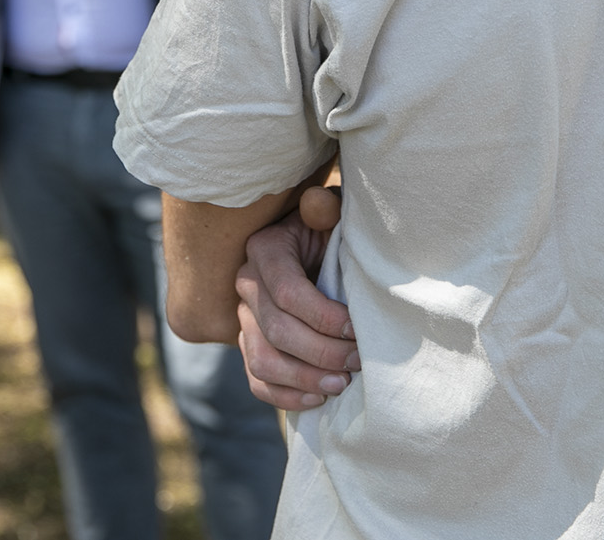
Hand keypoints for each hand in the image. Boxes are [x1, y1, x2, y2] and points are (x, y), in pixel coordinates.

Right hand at [235, 185, 357, 411]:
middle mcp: (247, 283)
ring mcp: (245, 317)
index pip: (288, 292)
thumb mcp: (333, 214)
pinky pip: (257, 380)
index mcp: (266, 248)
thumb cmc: (333, 232)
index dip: (323, 317)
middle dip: (322, 352)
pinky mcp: (250, 344)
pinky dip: (286, 396)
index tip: (357, 329)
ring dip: (304, 378)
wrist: (322, 249)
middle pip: (276, 330)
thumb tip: (319, 205)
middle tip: (358, 361)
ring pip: (261, 360)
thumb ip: (325, 208)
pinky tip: (318, 398)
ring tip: (341, 384)